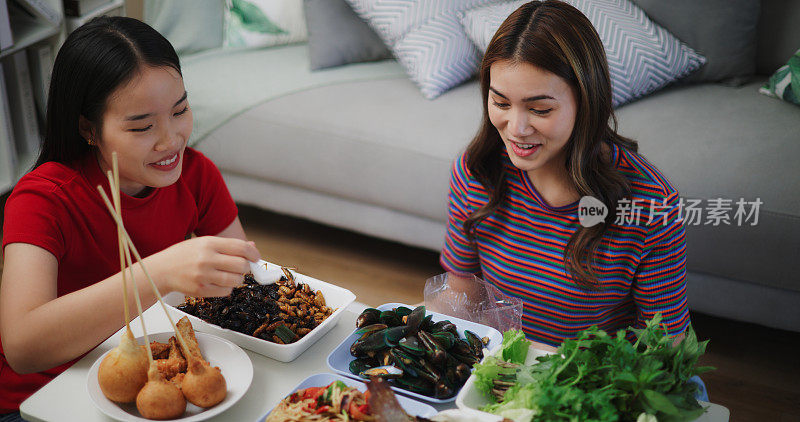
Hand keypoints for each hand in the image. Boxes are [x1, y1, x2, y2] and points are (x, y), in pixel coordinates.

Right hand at [143, 236, 260, 296]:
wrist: (161, 270)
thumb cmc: (184, 255)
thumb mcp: (205, 243)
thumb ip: (229, 245)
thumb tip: (252, 247)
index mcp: (209, 243)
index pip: (240, 247)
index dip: (253, 253)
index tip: (256, 258)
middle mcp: (206, 258)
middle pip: (241, 265)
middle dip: (246, 267)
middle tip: (242, 268)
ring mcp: (203, 275)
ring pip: (236, 280)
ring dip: (238, 279)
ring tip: (231, 275)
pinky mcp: (201, 290)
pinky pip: (225, 291)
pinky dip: (228, 288)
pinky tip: (220, 283)